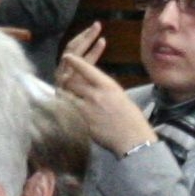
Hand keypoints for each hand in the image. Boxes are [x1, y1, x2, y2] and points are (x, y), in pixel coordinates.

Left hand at [53, 27, 155, 155]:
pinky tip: (63, 111)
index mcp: (108, 86)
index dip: (75, 61)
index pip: (86, 68)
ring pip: (66, 96)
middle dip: (66, 81)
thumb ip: (105, 90)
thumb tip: (94, 87)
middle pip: (71, 82)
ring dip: (63, 95)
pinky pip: (67, 112)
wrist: (133, 139)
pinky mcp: (81, 123)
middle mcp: (95, 95)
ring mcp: (87, 110)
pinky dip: (64, 110)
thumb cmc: (132, 118)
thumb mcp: (120, 96)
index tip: (67, 56)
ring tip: (61, 95)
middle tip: (63, 82)